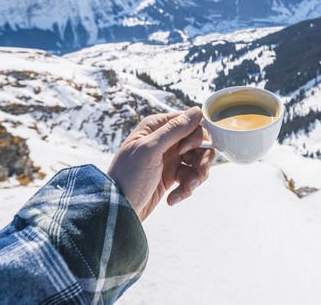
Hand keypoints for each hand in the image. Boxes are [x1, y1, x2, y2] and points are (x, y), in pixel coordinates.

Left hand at [107, 107, 214, 221]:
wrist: (118, 209)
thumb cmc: (128, 176)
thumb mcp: (150, 149)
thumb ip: (174, 130)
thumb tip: (197, 111)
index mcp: (157, 127)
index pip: (189, 122)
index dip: (194, 136)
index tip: (185, 151)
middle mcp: (165, 140)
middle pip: (198, 143)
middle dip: (202, 159)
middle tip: (200, 173)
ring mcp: (168, 159)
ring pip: (197, 162)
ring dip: (196, 177)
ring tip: (187, 189)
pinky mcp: (170, 176)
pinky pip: (189, 178)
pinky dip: (185, 189)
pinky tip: (173, 199)